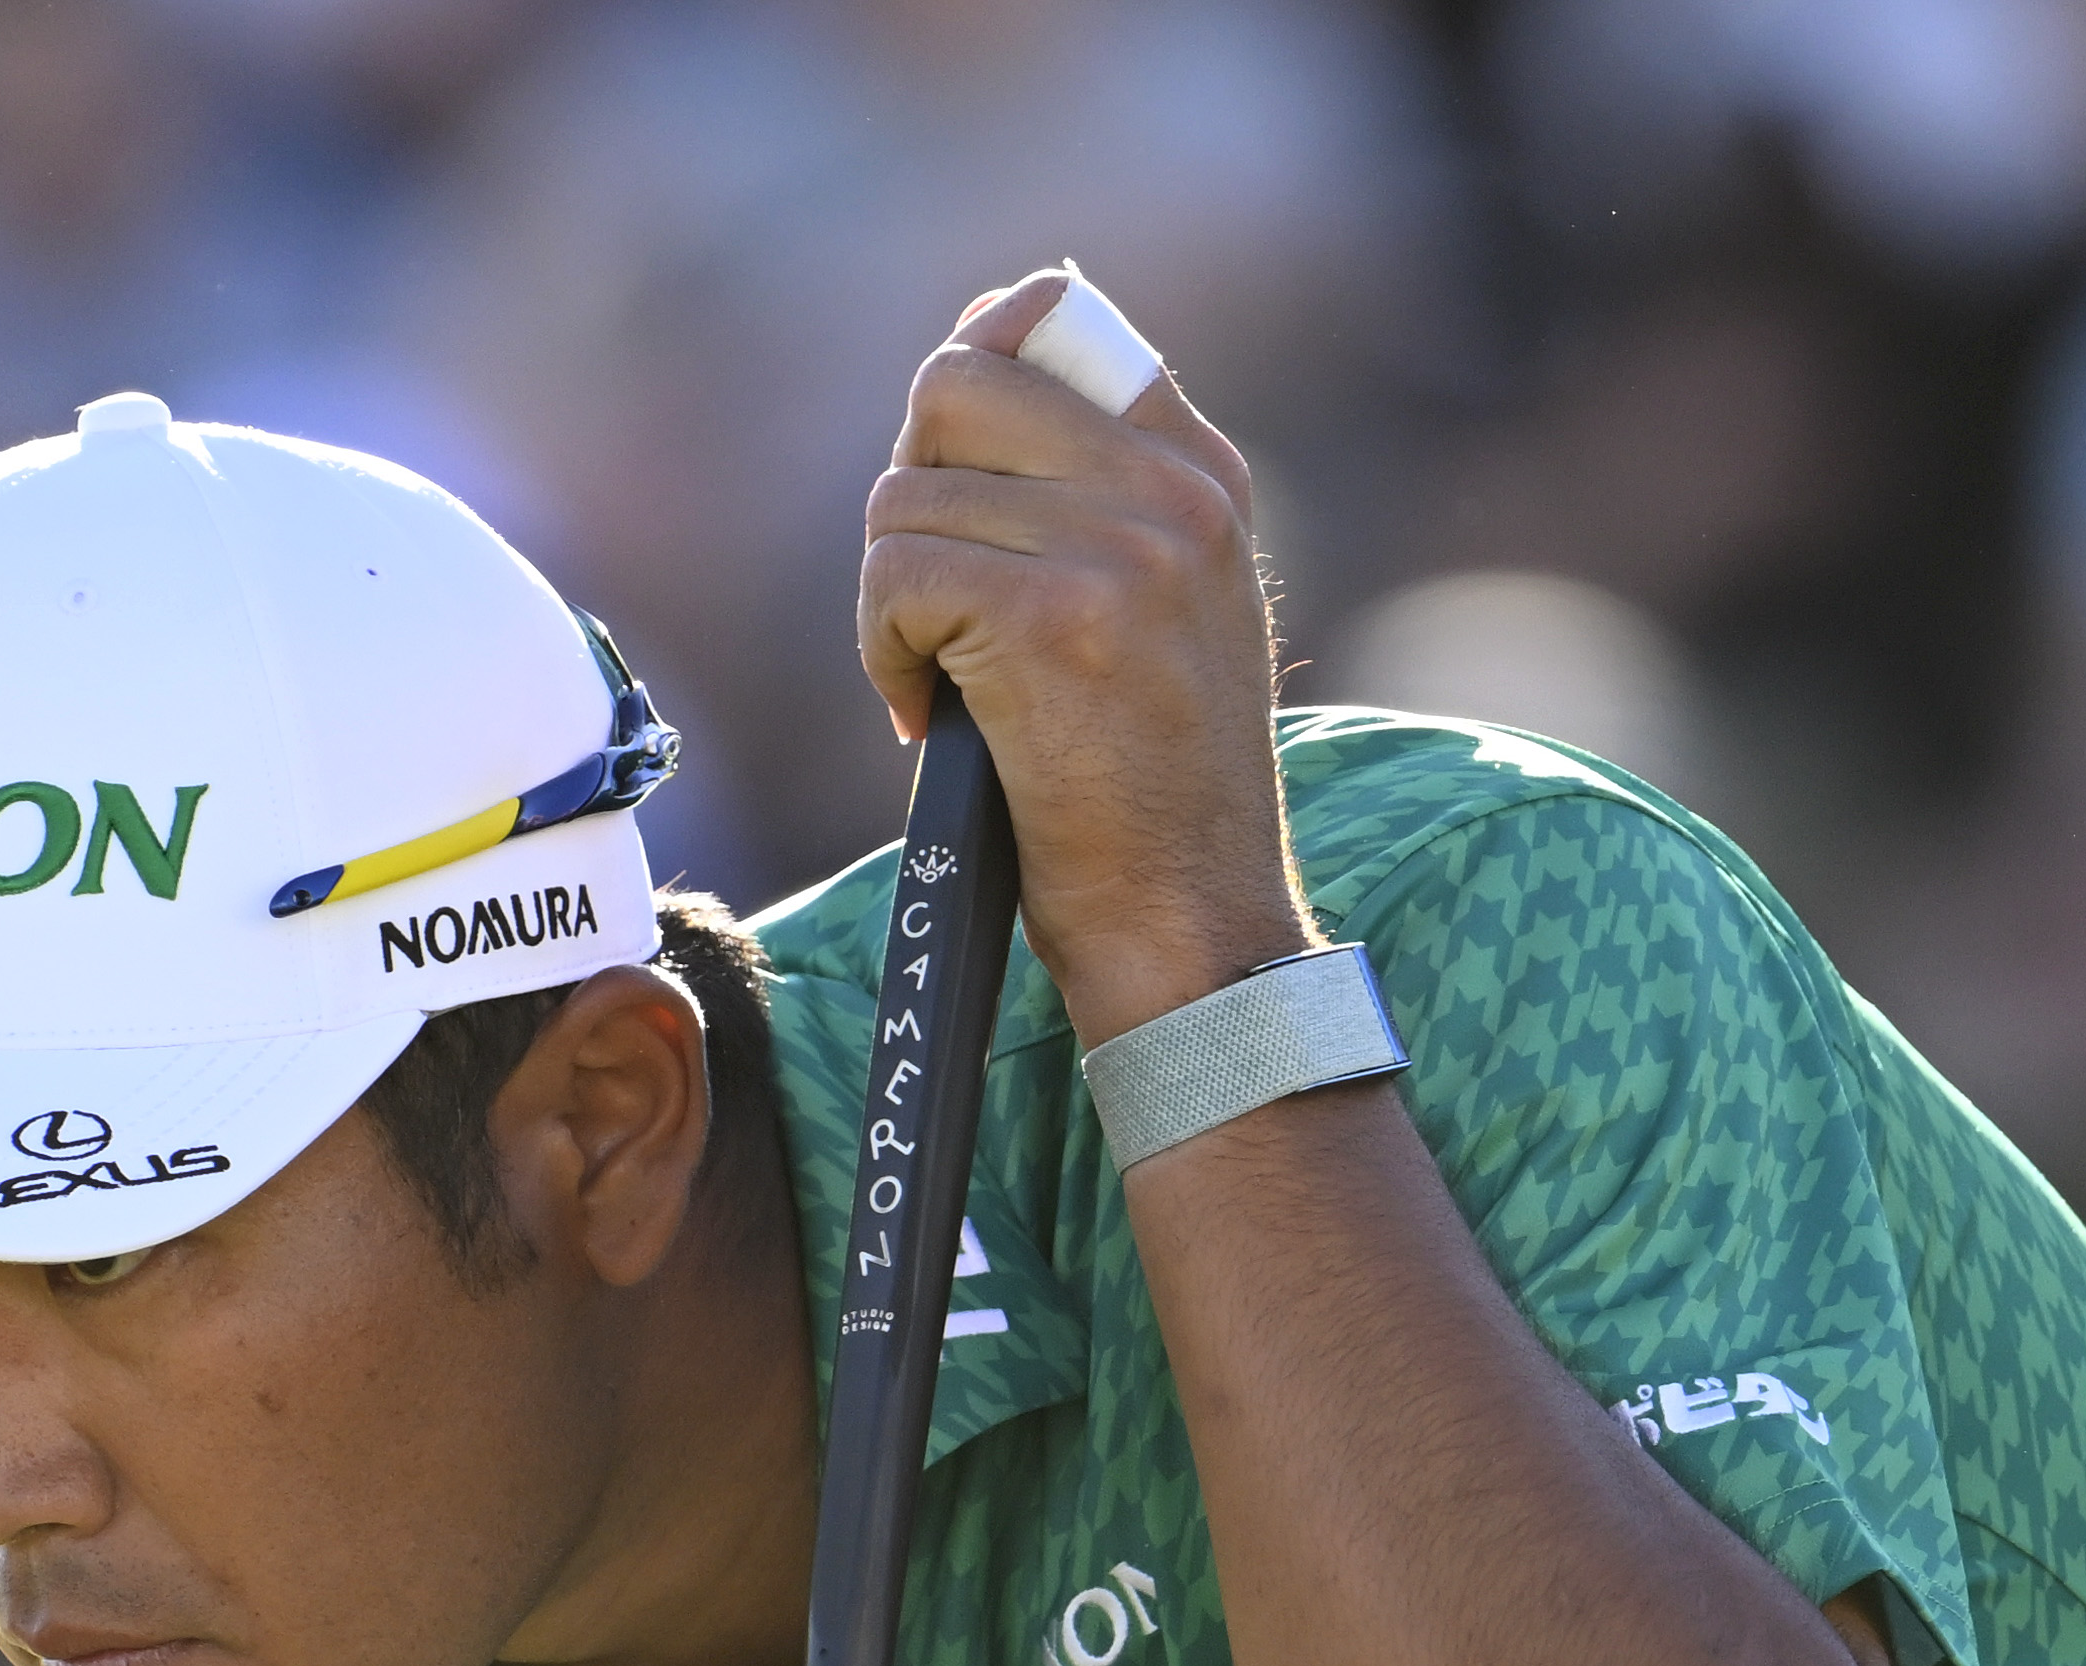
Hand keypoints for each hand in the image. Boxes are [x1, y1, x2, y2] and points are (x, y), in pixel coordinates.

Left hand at [857, 268, 1303, 1039]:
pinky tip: (928, 716)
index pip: (1059, 325)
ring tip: (939, 682)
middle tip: (927, 591)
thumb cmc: (1149, 786)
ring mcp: (1119, 548)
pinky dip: (884, 655)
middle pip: (956, 386)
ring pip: (908, 496)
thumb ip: (1095, 488)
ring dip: (892, 601)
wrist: (1189, 920)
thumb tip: (985, 330)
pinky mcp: (1054, 617)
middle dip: (911, 488)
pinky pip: (898, 576)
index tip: (947, 464)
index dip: (970, 378)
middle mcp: (1171, 493)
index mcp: (1201, 475)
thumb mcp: (1162, 610)